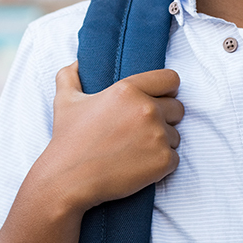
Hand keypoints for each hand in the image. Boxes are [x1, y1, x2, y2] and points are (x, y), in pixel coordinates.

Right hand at [32, 61, 183, 213]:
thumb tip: (77, 62)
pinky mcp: (163, 161)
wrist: (68, 180)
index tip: (158, 100)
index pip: (170, 79)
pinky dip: (161, 164)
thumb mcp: (65, 101)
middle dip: (165, 118)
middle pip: (178, 108)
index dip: (167, 90)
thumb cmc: (68, 140)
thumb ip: (70, 76)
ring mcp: (157, 135)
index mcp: (128, 90)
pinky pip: (174, 159)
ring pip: (176, 135)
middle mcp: (147, 109)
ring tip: (136, 150)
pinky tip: (139, 166)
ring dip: (161, 143)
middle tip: (142, 131)